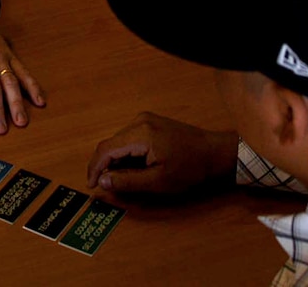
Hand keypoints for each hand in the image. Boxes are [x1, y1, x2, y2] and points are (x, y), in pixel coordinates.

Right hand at [86, 112, 238, 194]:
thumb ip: (128, 181)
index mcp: (140, 133)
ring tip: (125, 179)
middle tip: (108, 186)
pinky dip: (127, 154)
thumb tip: (103, 181)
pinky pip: (130, 138)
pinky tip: (136, 167)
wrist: (215, 152)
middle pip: (111, 144)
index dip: (94, 168)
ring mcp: (146, 120)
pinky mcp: (151, 123)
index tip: (92, 186)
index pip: (106, 149)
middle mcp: (139, 121)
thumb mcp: (158, 181)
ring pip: (119, 141)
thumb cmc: (190, 168)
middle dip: (106, 165)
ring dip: (117, 161)